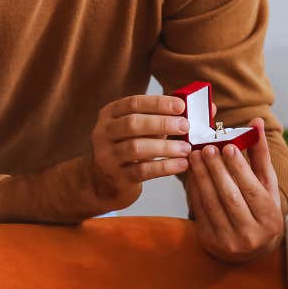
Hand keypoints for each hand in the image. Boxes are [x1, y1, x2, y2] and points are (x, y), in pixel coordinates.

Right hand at [0, 94, 191, 222]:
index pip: (132, 103)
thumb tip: (194, 107)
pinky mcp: (112, 179)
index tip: (180, 106)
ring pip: (137, 149)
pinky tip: (180, 165)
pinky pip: (140, 172)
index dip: (157, 103)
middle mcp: (103, 134)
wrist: (93, 186)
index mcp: (109, 115)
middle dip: (162, 124)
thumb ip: (157, 119)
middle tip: (186, 126)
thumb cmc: (125, 153)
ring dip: (165, 148)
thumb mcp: (134, 132)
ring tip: (186, 149)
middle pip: (133, 124)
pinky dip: (163, 168)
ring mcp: (105, 157)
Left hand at [185, 118, 285, 262]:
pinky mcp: (210, 242)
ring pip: (211, 203)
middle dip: (216, 170)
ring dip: (201, 177)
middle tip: (207, 147)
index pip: (252, 190)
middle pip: (230, 196)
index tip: (227, 147)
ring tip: (195, 156)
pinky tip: (191, 173)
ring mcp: (228, 242)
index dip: (239, 168)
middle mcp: (251, 235)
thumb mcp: (266, 185)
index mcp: (270, 220)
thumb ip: (260, 154)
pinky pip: (199, 211)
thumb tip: (255, 122)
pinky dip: (194, 189)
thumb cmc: (261, 209)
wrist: (252, 249)